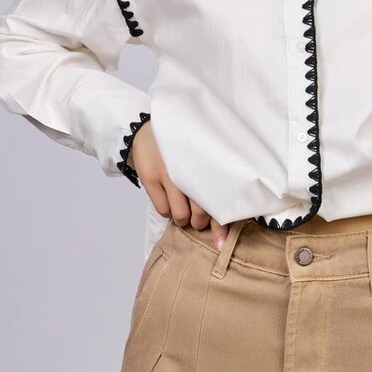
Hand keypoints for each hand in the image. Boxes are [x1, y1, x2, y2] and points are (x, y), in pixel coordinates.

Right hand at [125, 122, 230, 246]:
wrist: (146, 129)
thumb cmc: (182, 150)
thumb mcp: (200, 159)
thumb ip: (212, 182)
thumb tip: (224, 220)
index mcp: (207, 165)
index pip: (219, 200)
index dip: (221, 225)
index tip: (221, 241)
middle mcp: (190, 170)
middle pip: (202, 211)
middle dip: (200, 222)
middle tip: (198, 219)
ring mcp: (169, 174)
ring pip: (181, 214)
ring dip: (183, 219)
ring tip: (182, 211)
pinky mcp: (151, 178)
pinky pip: (163, 210)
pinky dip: (167, 212)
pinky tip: (169, 202)